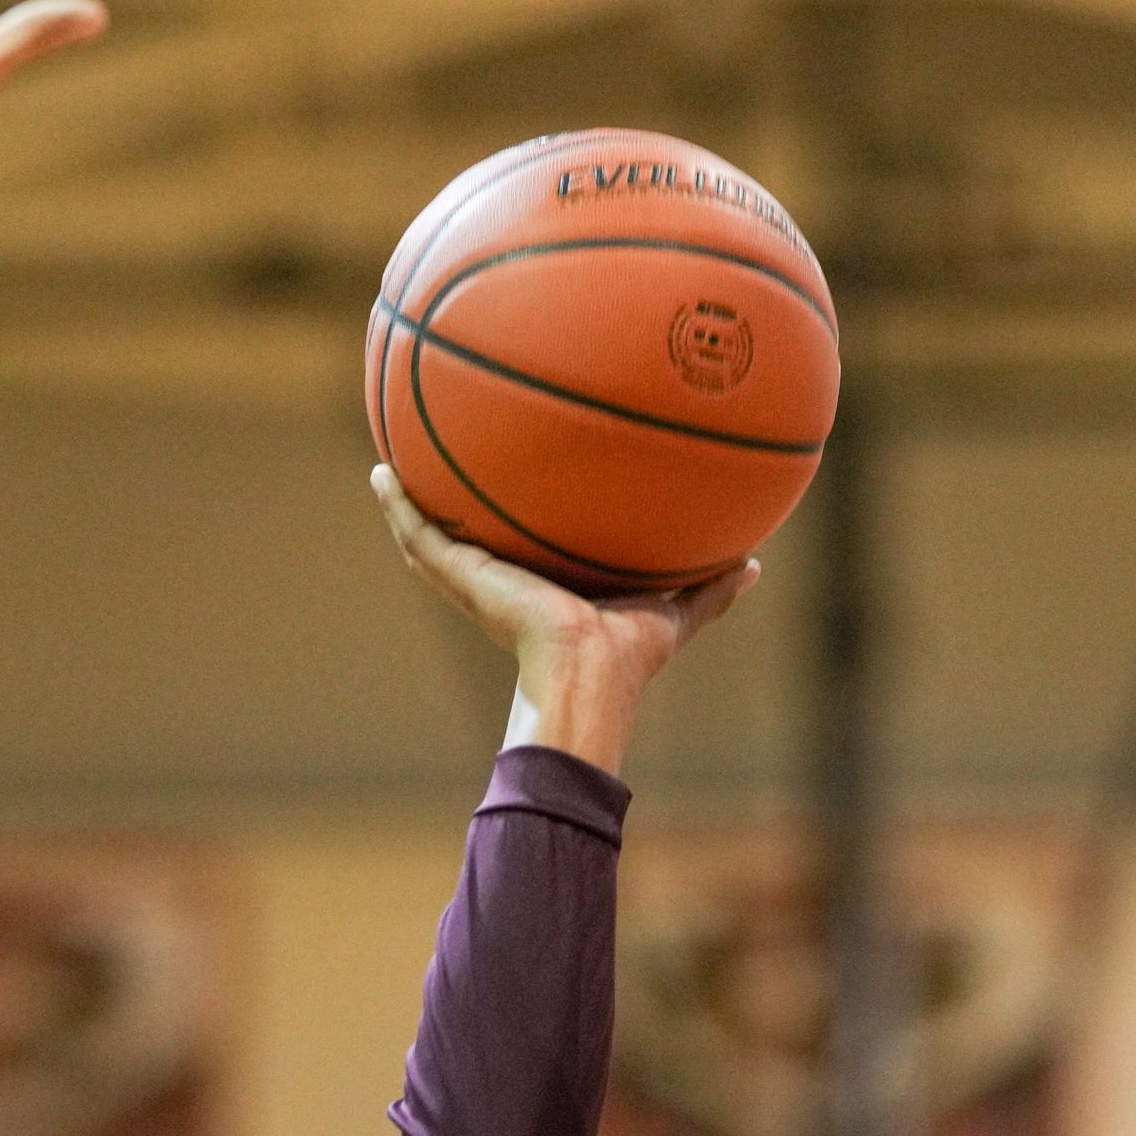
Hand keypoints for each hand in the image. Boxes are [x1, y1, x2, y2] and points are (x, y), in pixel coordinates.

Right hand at [371, 465, 758, 775]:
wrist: (589, 673)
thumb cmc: (628, 656)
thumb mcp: (673, 609)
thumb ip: (709, 587)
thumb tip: (755, 565)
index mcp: (545, 592)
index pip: (524, 553)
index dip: (514, 523)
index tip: (513, 487)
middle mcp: (506, 586)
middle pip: (473, 542)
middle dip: (454, 507)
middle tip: (438, 463)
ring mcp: (477, 582)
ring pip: (434, 539)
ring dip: (409, 504)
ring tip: (388, 464)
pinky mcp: (462, 577)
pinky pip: (420, 537)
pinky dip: (398, 506)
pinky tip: (381, 472)